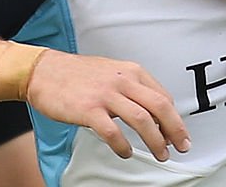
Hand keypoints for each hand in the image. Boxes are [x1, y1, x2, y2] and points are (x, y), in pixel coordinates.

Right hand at [26, 51, 189, 161]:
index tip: (179, 133)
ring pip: (142, 120)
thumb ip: (133, 88)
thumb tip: (154, 111)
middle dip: (175, 130)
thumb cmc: (78, 74)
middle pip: (159, 107)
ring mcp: (106, 95)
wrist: (44, 71)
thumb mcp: (113, 72)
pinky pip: (113, 132)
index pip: (163, 96)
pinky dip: (123, 146)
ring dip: (156, 141)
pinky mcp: (89, 110)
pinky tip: (126, 153)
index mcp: (131, 71)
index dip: (175, 118)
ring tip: (160, 154)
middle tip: (181, 146)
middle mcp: (122, 81)